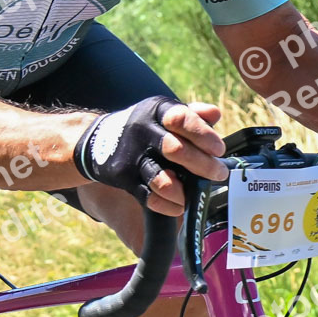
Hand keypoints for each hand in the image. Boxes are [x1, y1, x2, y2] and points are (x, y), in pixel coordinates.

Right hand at [75, 97, 226, 215]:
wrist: (98, 140)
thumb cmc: (146, 128)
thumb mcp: (164, 114)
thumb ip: (192, 114)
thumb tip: (215, 114)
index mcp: (157, 111)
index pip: (182, 118)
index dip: (203, 135)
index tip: (219, 149)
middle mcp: (142, 130)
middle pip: (175, 149)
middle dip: (202, 165)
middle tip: (219, 174)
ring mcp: (132, 155)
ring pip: (161, 179)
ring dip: (183, 191)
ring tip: (193, 194)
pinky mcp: (124, 178)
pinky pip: (149, 198)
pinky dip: (168, 205)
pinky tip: (179, 205)